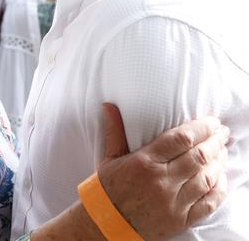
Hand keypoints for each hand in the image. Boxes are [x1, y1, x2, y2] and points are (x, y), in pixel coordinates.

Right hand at [98, 103, 228, 239]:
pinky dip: (219, 190)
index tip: (211, 121)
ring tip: (223, 151)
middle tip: (223, 132)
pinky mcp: (180, 220)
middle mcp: (161, 180)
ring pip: (206, 178)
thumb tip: (109, 105)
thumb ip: (114, 130)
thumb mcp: (109, 157)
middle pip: (198, 156)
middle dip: (215, 141)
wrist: (105, 223)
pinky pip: (208, 203)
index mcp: (144, 162)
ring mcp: (172, 202)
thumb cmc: (108, 188)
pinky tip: (221, 178)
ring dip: (219, 162)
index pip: (181, 138)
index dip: (201, 127)